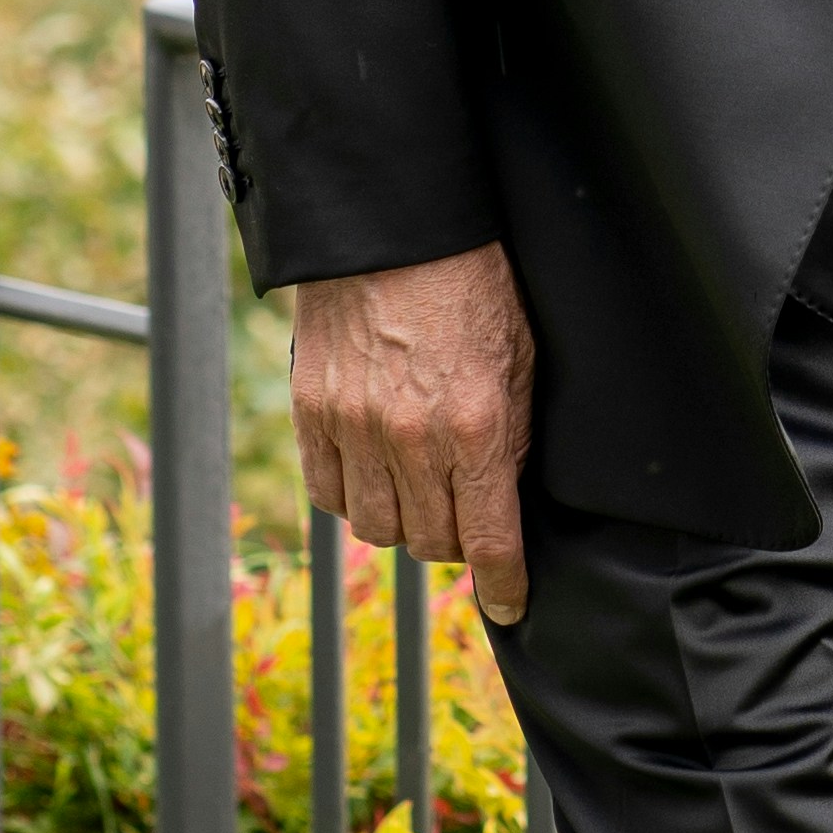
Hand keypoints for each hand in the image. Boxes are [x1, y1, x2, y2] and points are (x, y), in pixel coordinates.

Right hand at [290, 244, 537, 624]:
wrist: (391, 226)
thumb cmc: (471, 283)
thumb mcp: (520, 358)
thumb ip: (512, 435)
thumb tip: (505, 497)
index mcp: (474, 428)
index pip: (488, 541)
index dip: (504, 585)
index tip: (511, 606)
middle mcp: (411, 439)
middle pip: (431, 544)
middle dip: (455, 541)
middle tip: (464, 513)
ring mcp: (354, 427)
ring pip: (377, 528)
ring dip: (403, 523)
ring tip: (418, 491)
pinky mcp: (312, 411)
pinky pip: (328, 493)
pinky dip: (353, 497)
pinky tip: (373, 473)